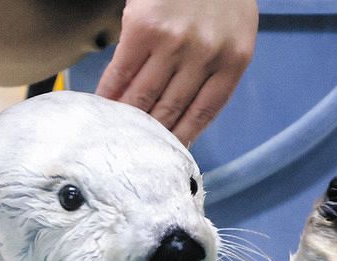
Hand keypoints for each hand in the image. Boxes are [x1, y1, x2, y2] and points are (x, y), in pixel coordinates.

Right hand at [96, 0, 257, 144]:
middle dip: (151, 135)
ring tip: (114, 136)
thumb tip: (184, 106)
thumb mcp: (233, 28)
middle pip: (172, 110)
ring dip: (127, 119)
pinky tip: (103, 106)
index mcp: (233, 60)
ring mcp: (174, 43)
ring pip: (145, 96)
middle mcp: (205, 56)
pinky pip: (122, 72)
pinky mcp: (143, 28)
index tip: (167, 156)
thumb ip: (218, 64)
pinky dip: (110, 93)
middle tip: (134, 154)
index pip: (204, 113)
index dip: (182, 139)